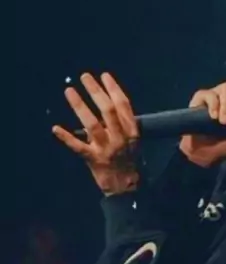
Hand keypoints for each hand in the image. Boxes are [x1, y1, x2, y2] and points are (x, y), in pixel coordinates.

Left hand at [52, 72, 140, 194]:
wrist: (127, 188)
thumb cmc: (129, 162)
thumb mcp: (132, 141)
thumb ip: (122, 124)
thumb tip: (107, 103)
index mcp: (131, 132)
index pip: (123, 105)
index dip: (114, 89)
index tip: (104, 75)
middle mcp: (119, 138)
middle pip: (107, 110)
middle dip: (96, 91)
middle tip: (85, 77)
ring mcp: (106, 149)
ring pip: (91, 124)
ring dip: (79, 106)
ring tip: (69, 91)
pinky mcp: (93, 160)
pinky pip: (78, 147)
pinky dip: (66, 138)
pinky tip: (55, 128)